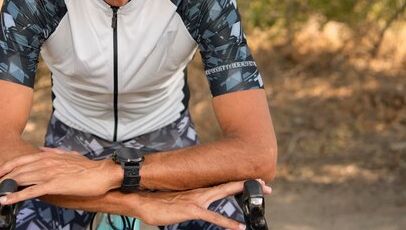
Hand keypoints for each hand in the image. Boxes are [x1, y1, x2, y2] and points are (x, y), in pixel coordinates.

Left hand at [0, 147, 120, 201]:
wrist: (102, 174)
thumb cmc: (87, 167)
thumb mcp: (67, 155)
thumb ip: (52, 152)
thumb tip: (41, 149)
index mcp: (47, 155)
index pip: (20, 159)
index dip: (6, 166)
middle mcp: (45, 162)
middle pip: (17, 169)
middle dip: (1, 178)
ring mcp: (49, 173)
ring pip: (21, 179)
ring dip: (5, 187)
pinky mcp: (54, 185)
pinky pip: (31, 191)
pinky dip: (17, 195)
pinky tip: (7, 200)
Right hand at [134, 180, 271, 228]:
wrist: (140, 200)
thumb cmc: (155, 202)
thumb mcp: (175, 199)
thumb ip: (187, 197)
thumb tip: (191, 197)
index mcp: (196, 188)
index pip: (220, 183)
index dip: (237, 181)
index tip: (252, 180)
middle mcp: (199, 191)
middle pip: (227, 184)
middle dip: (247, 184)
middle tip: (266, 183)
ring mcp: (196, 199)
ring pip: (223, 192)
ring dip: (241, 191)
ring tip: (260, 193)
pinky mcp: (192, 209)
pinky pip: (213, 217)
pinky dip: (228, 223)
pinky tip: (240, 228)